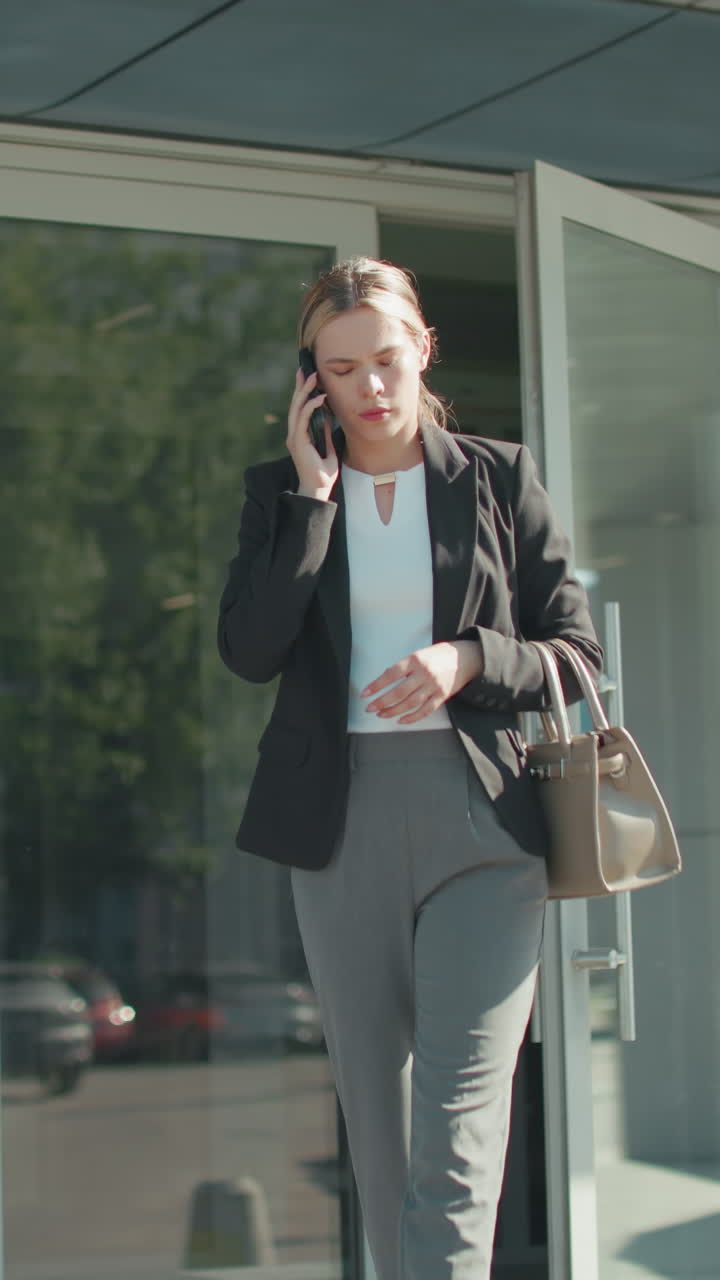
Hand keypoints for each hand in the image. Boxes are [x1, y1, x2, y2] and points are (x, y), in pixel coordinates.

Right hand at [287, 368, 338, 500]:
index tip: (308, 378)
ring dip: (305, 391)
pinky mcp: (297, 441)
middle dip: (301, 386)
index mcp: (300, 435)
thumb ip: (325, 433)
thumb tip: (328, 417)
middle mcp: (294, 434)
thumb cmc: (323, 474)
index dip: (303, 393)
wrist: (318, 489)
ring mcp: (294, 437)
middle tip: (306, 369)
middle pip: (296, 405)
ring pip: (297, 408)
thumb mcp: (328, 448)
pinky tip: (320, 397)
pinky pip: (303, 418)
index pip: (300, 409)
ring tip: (313, 377)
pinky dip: (311, 406)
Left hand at [361, 641, 482, 723]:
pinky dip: (412, 718)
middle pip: (399, 692)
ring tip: (382, 714)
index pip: (391, 674)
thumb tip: (384, 682)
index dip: (377, 685)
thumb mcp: (419, 654)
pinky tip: (401, 720)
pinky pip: (425, 710)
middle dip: (382, 702)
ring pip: (410, 703)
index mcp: (416, 660)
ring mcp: (434, 685)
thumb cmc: (438, 655)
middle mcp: (425, 673)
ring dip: (394, 711)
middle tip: (370, 708)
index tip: (365, 694)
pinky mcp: (442, 696)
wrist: (465, 657)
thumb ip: (404, 667)